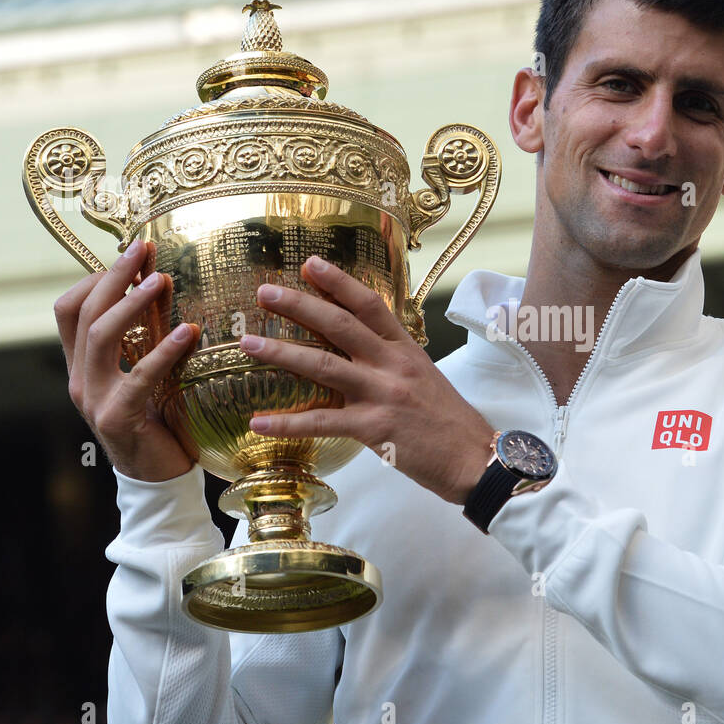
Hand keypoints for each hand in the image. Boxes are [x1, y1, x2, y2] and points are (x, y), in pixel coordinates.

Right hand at [54, 239, 200, 482]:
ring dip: (131, 303)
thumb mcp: (147, 374)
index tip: (132, 254)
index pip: (70, 308)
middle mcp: (80, 378)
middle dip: (114, 276)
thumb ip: (146, 342)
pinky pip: (138, 377)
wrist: (158, 480)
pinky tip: (187, 334)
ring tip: (162, 280)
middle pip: (85, 313)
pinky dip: (163, 352)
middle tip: (145, 250)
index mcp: (83, 365)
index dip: (95, 277)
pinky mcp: (116, 419)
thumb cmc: (160, 421)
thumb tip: (166, 290)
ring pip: (100, 336)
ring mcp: (94, 399)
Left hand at [238, 255, 496, 504]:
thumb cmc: (449, 422)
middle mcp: (393, 365)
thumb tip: (361, 348)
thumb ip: (393, 360)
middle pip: (340, 325)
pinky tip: (259, 422)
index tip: (310, 264)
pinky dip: (287, 423)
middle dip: (299, 305)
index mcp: (406, 350)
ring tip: (248, 344)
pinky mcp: (374, 428)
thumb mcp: (426, 377)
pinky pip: (322, 422)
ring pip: (323, 365)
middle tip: (265, 292)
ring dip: (281, 352)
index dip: (339, 282)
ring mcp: (383, 395)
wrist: (475, 459)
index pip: (371, 305)